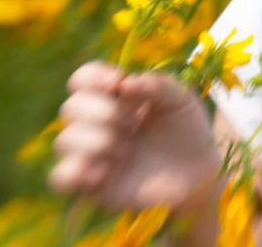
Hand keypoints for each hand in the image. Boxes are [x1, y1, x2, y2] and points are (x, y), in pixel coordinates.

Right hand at [49, 61, 221, 212]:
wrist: (200, 174)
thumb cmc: (188, 131)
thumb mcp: (182, 100)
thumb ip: (158, 84)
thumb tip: (124, 84)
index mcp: (114, 97)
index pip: (82, 79)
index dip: (92, 76)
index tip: (117, 83)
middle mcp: (97, 123)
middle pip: (70, 107)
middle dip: (103, 111)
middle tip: (134, 124)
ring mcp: (92, 154)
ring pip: (64, 140)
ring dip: (97, 140)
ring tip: (127, 150)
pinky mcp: (92, 185)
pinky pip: (61, 176)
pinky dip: (76, 171)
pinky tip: (104, 172)